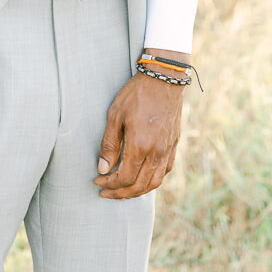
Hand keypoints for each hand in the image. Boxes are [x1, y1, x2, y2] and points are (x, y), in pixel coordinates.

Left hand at [93, 72, 184, 198]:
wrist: (164, 79)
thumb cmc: (137, 94)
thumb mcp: (115, 115)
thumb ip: (109, 144)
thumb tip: (103, 168)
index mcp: (140, 146)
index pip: (124, 178)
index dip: (110, 184)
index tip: (98, 181)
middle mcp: (156, 152)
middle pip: (139, 186)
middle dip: (120, 193)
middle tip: (106, 192)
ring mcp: (167, 150)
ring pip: (154, 183)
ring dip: (137, 191)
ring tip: (122, 191)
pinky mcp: (173, 145)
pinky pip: (165, 171)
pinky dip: (152, 181)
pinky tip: (142, 178)